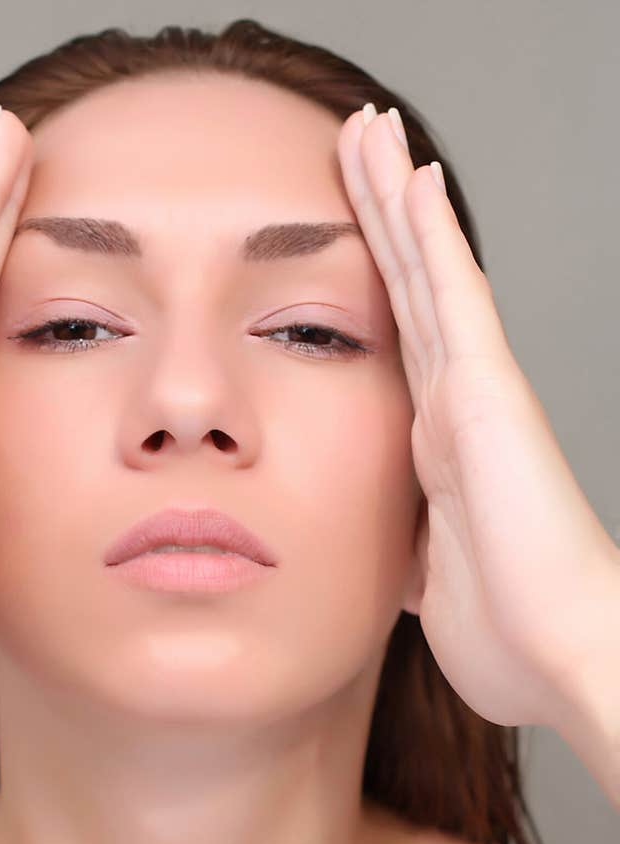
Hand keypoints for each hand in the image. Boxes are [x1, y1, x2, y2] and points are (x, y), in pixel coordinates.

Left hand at [336, 103, 619, 736]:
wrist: (556, 654)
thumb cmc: (502, 625)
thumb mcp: (425, 569)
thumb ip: (404, 537)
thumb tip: (392, 541)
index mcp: (431, 438)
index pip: (392, 333)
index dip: (372, 274)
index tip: (345, 220)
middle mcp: (451, 400)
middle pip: (404, 286)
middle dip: (377, 212)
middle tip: (355, 143)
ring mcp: (471, 390)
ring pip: (424, 273)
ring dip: (397, 199)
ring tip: (373, 130)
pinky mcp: (486, 395)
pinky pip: (453, 299)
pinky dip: (433, 238)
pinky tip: (416, 177)